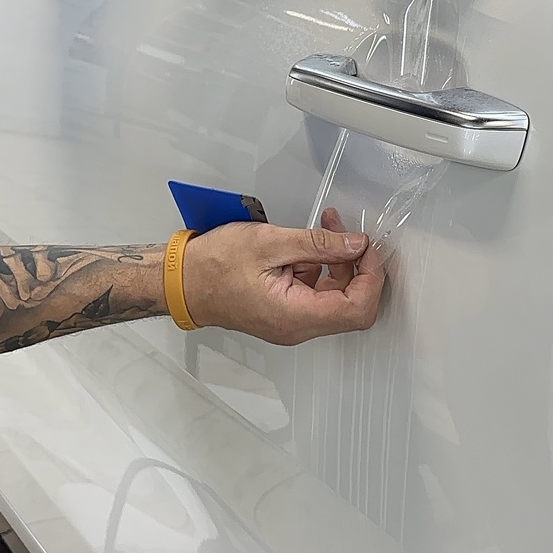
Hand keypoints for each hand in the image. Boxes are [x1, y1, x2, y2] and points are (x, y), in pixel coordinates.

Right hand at [181, 209, 384, 344]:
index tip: (367, 247)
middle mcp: (297, 327)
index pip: (357, 308)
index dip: (371, 277)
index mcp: (295, 316)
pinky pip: (315, 292)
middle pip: (351, 304)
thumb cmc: (213, 266)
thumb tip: (356, 244)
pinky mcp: (285, 311)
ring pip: (334, 296)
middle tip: (349, 232)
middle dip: (357, 265)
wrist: (181, 282)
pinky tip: (306, 242)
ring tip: (326, 225)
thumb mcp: (270, 243)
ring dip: (338, 261)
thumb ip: (318, 244)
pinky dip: (319, 265)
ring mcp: (291, 321)